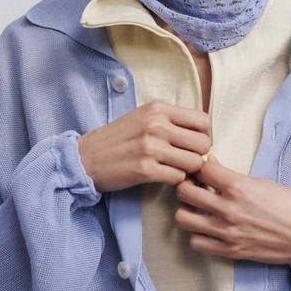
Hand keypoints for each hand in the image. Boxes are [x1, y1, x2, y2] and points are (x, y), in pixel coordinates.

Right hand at [77, 101, 211, 192]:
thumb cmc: (117, 139)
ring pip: (194, 163)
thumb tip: (203, 134)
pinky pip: (178, 178)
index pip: (204, 121)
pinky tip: (161, 176)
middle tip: (184, 160)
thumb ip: (171, 121)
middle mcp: (157, 125)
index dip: (204, 136)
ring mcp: (151, 148)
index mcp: (158, 109)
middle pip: (203, 144)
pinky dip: (174, 180)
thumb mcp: (143, 117)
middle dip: (198, 155)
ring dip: (187, 170)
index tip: (192, 144)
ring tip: (172, 168)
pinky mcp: (146, 170)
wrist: (85, 158)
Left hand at [173, 152, 290, 265]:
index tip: (202, 170)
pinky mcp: (230, 251)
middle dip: (186, 186)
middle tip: (194, 188)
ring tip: (198, 210)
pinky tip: (207, 229)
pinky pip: (196, 243)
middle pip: (184, 192)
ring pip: (183, 218)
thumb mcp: (262, 183)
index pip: (201, 169)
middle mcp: (228, 209)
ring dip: (188, 211)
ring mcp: (227, 232)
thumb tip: (210, 165)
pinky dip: (198, 235)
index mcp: (239, 187)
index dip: (199, 167)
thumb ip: (233, 177)